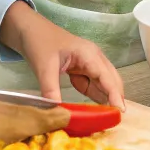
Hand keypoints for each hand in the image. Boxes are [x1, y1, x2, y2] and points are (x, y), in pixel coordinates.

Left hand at [2, 2, 125, 108]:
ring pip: (103, 84)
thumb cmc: (39, 42)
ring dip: (107, 99)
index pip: (106, 77)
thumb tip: (57, 112)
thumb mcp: (44, 66)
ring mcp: (89, 64)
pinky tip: (96, 110)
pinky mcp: (82, 69)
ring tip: (109, 120)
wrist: (29, 29)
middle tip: (116, 120)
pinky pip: (93, 85)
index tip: (121, 111)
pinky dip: (95, 97)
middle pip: (111, 80)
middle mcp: (94, 58)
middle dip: (115, 98)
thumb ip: (51, 89)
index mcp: (89, 54)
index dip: (114, 94)